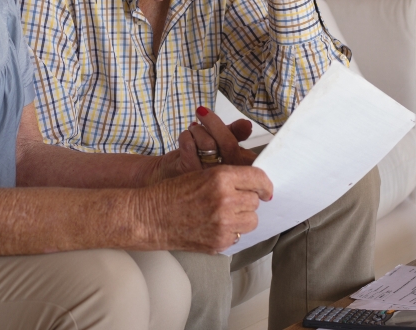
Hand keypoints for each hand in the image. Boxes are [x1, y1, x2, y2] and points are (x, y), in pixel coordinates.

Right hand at [144, 166, 272, 252]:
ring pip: (252, 220)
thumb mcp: (200, 174)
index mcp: (220, 178)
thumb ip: (228, 178)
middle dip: (247, 200)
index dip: (264, 184)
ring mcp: (223, 224)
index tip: (265, 189)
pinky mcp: (220, 242)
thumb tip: (255, 186)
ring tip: (224, 214)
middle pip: (255, 200)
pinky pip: (239, 236)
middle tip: (231, 200)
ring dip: (243, 217)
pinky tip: (214, 225)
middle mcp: (225, 200)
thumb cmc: (170, 194)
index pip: (258, 178)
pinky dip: (231, 231)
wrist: (149, 217)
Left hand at [150, 107, 254, 182]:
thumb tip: (247, 125)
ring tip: (193, 129)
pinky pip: (189, 145)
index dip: (239, 134)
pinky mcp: (188, 172)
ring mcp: (206, 177)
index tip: (233, 120)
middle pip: (228, 144)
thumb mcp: (220, 145)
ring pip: (208, 143)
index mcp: (236, 171)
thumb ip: (235, 134)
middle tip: (203, 112)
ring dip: (197, 130)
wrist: (170, 173)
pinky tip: (185, 137)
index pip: (244, 151)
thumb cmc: (198, 158)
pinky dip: (186, 135)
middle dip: (214, 123)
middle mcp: (224, 177)